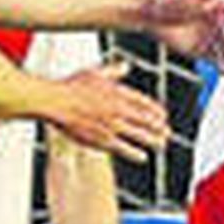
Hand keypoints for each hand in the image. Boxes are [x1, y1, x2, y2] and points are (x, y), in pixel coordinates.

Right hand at [50, 62, 168, 161]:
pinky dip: (134, 153)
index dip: (156, 110)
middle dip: (159, 127)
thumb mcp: (94, 73)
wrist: (55, 101)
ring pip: (138, 135)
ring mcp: (111, 125)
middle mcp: (119, 109)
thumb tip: (125, 65)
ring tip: (161, 145)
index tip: (163, 116)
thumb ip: (113, 71)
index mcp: (118, 92)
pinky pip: (123, 148)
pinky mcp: (101, 139)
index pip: (144, 102)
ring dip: (152, 140)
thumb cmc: (71, 86)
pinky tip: (142, 157)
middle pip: (145, 119)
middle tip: (168, 133)